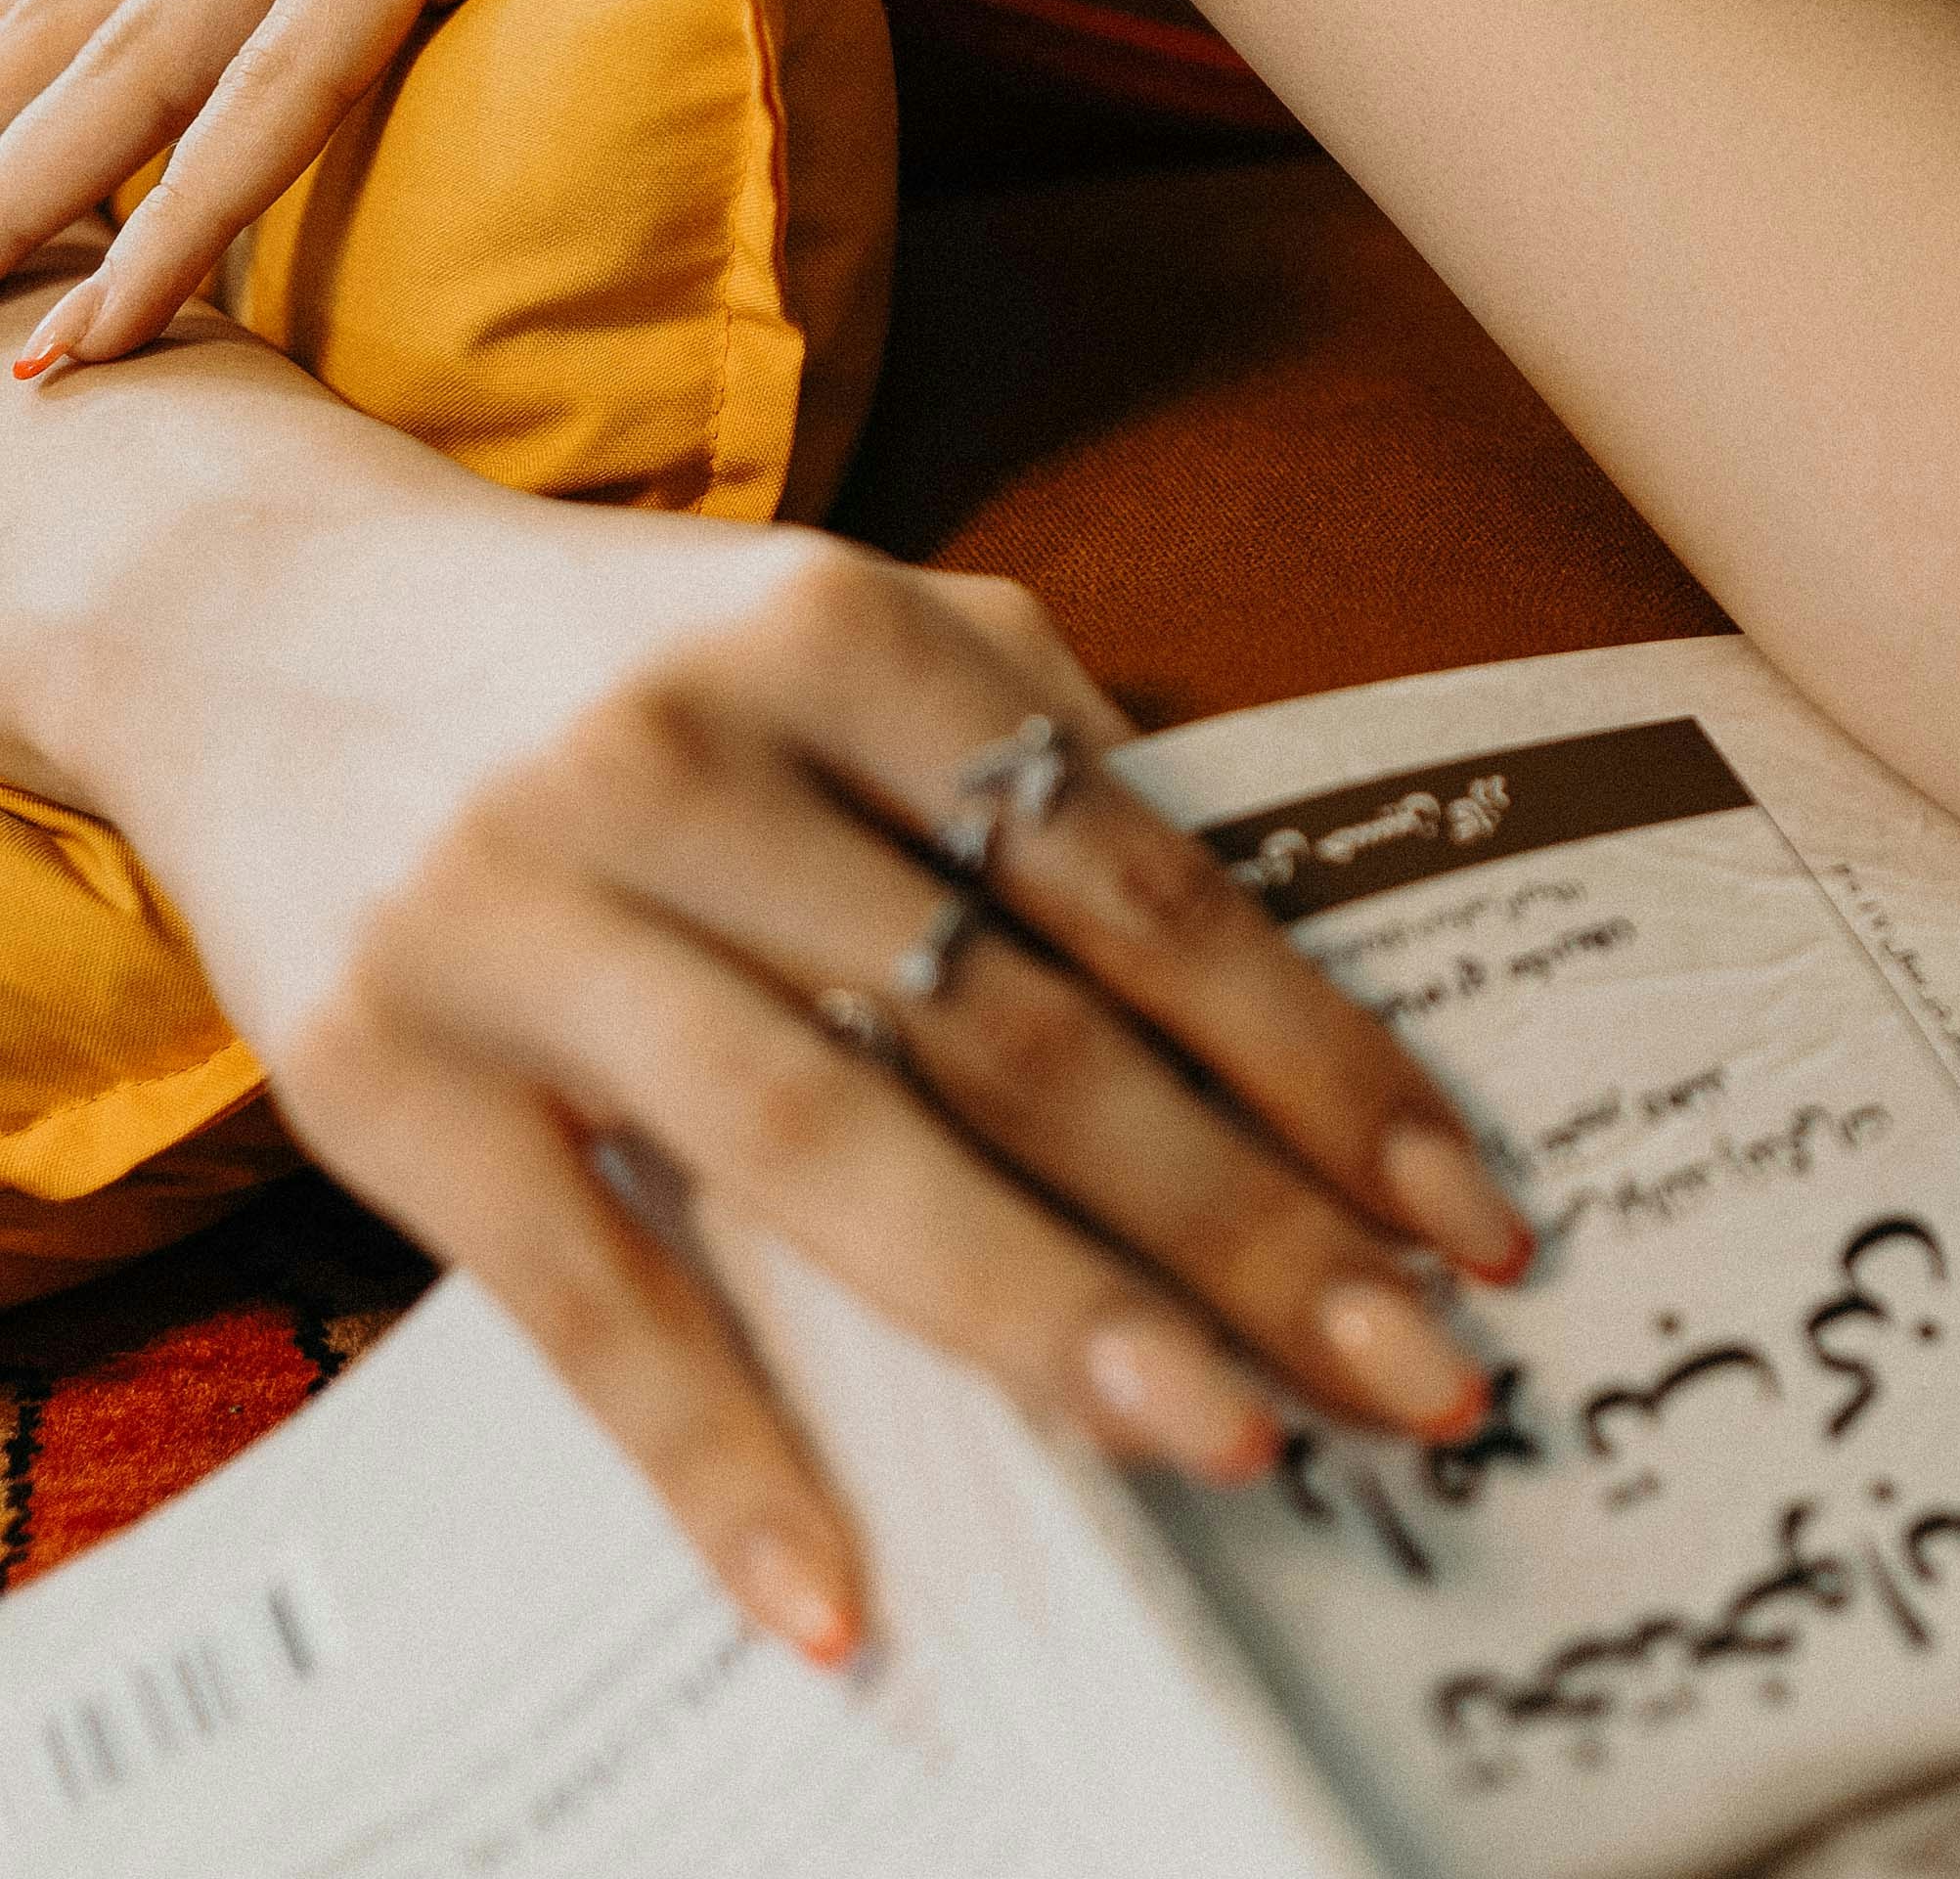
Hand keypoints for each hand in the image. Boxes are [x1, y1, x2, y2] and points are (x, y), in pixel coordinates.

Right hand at [96, 418, 1533, 1664]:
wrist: (264, 617)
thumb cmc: (621, 648)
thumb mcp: (838, 618)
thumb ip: (1033, 740)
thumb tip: (1256, 937)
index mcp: (842, 631)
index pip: (1130, 877)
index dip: (1310, 1047)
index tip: (1455, 1199)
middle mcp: (691, 760)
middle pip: (1014, 1027)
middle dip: (1239, 1216)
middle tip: (1410, 1366)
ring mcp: (531, 918)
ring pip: (829, 1149)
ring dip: (1044, 1316)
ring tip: (1226, 1439)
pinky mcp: (387, 1071)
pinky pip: (583, 1293)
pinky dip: (717, 1450)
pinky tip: (837, 1583)